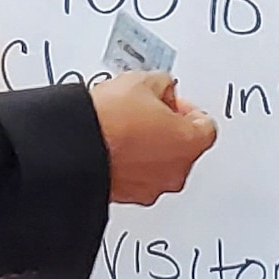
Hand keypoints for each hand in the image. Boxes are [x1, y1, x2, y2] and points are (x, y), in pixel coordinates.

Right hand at [90, 71, 217, 205]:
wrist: (73, 149)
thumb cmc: (110, 120)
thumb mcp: (143, 81)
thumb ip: (163, 84)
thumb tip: (162, 88)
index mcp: (190, 143)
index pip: (205, 125)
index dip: (187, 108)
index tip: (171, 99)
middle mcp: (176, 172)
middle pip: (183, 146)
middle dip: (168, 127)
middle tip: (147, 110)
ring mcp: (151, 188)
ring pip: (160, 164)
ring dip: (149, 147)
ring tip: (124, 126)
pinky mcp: (127, 197)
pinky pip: (138, 176)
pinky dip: (131, 163)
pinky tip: (113, 144)